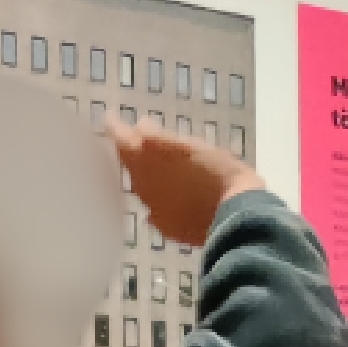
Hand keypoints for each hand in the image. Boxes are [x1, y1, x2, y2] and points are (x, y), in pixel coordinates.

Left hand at [114, 122, 255, 249]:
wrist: (237, 216)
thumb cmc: (220, 173)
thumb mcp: (193, 146)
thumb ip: (162, 138)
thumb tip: (140, 126)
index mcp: (147, 161)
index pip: (121, 139)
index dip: (114, 128)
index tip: (110, 118)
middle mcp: (144, 185)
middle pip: (129, 166)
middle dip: (128, 153)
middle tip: (131, 142)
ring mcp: (153, 209)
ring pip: (141, 188)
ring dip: (144, 176)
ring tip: (152, 168)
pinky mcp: (166, 227)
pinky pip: (156, 209)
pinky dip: (159, 199)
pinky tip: (168, 198)